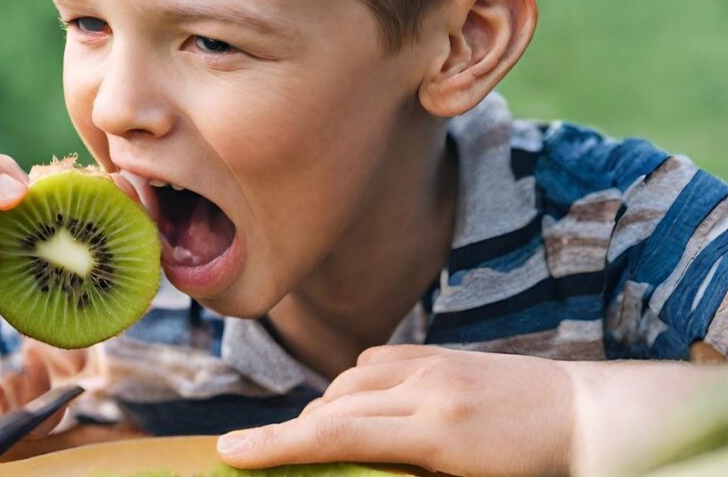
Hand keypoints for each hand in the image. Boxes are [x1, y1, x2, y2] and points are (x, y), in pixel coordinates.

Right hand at [217, 345, 573, 476]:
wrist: (589, 415)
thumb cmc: (536, 469)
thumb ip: (399, 471)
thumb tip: (344, 463)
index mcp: (436, 431)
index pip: (332, 434)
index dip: (273, 444)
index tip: (228, 452)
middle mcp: (426, 388)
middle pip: (330, 407)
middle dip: (295, 436)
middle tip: (273, 462)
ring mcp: (432, 364)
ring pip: (346, 382)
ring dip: (328, 412)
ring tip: (331, 442)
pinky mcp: (438, 353)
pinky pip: (372, 363)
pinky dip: (355, 389)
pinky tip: (367, 409)